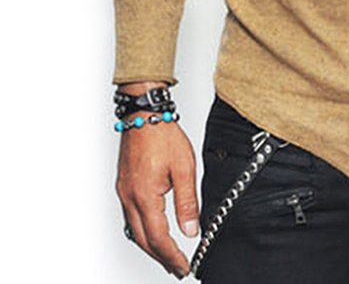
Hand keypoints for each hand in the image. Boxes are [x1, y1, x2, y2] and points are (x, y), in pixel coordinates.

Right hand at [115, 84, 198, 278]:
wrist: (144, 113)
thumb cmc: (163, 134)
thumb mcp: (184, 167)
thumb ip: (187, 202)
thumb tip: (191, 230)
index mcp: (144, 195)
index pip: (158, 237)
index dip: (172, 256)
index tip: (184, 267)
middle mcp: (129, 197)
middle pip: (143, 239)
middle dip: (161, 257)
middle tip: (177, 268)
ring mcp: (124, 192)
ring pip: (134, 230)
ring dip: (151, 246)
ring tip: (168, 256)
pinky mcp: (124, 185)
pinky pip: (130, 217)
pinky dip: (142, 231)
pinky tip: (152, 232)